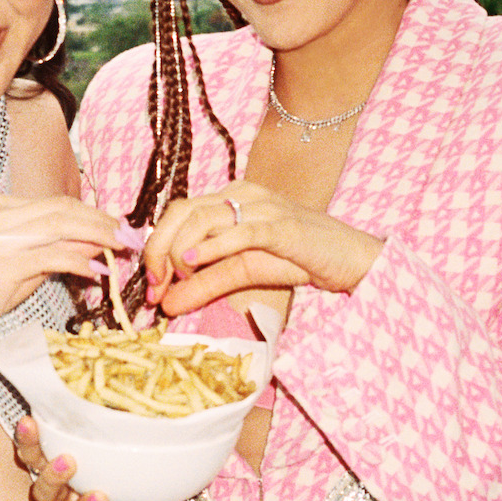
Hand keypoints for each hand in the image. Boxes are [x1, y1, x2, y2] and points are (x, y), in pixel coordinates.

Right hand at [0, 196, 118, 346]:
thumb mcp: (26, 264)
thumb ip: (59, 248)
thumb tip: (100, 241)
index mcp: (1, 206)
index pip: (59, 203)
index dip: (95, 214)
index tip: (122, 227)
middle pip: (63, 209)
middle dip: (102, 222)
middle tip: (131, 236)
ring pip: (60, 226)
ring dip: (97, 237)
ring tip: (121, 249)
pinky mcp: (2, 264)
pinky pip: (51, 256)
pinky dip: (78, 261)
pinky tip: (96, 270)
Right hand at [15, 418, 154, 500]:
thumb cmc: (109, 467)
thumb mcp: (103, 440)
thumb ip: (102, 413)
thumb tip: (109, 361)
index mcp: (57, 469)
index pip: (33, 455)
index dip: (27, 441)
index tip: (28, 420)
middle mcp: (64, 497)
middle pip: (43, 492)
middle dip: (52, 477)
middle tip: (68, 461)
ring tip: (102, 495)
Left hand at [143, 184, 383, 315]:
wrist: (350, 257)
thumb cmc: (298, 259)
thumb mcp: (243, 272)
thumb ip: (205, 284)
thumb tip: (166, 306)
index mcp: (229, 198)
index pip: (176, 212)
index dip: (154, 247)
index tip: (150, 286)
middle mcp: (242, 194)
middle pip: (181, 211)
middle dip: (158, 249)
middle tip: (155, 287)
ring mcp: (263, 206)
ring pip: (203, 217)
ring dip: (179, 252)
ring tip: (175, 281)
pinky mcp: (283, 226)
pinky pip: (242, 231)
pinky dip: (213, 246)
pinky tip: (194, 263)